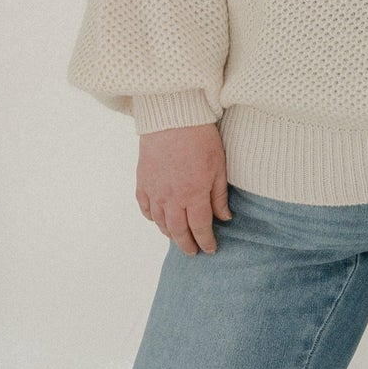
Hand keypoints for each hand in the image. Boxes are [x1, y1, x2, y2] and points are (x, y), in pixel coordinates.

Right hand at [136, 121, 232, 254]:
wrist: (173, 116)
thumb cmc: (200, 138)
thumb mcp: (219, 167)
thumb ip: (219, 196)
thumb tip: (224, 218)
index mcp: (194, 195)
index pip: (200, 228)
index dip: (206, 242)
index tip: (211, 249)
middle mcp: (172, 198)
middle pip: (178, 231)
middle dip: (187, 245)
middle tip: (193, 252)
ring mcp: (155, 191)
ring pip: (160, 223)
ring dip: (170, 234)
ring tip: (177, 238)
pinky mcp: (142, 181)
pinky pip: (145, 208)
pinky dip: (152, 217)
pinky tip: (158, 220)